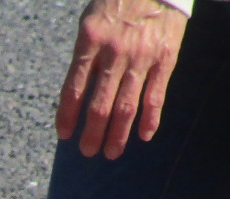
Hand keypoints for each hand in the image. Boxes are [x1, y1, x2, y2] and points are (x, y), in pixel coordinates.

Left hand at [55, 0, 186, 159]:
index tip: (64, 134)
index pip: (73, 88)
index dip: (67, 116)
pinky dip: (150, 119)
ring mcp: (141, 57)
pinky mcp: (165, 58)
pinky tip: (144, 136)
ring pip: (126, 106)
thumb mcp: (91, 22)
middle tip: (87, 152)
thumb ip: (84, 56)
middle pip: (99, 105)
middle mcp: (114, 52)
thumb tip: (75, 96)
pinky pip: (155, 95)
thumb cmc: (117, 3)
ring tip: (111, 153)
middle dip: (92, 134)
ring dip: (117, 134)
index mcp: (90, 41)